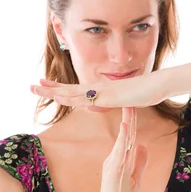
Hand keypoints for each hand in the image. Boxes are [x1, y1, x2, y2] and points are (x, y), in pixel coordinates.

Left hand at [30, 73, 165, 111]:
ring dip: (54, 91)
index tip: (45, 85)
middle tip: (32, 85)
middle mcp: (99, 88)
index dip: (59, 88)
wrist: (158, 85)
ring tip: (37, 89)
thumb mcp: (123, 100)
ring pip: (74, 92)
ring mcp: (103, 91)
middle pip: (70, 89)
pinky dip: (72, 98)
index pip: (76, 89)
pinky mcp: (109, 96)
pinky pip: (87, 98)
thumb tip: (98, 106)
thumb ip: (109, 103)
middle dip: (50, 88)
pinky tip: (60, 98)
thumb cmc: (145, 92)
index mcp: (101, 89)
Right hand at [91, 107, 148, 191]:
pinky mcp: (112, 172)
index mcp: (121, 159)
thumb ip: (139, 163)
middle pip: (125, 134)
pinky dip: (122, 139)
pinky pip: (118, 152)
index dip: (133, 121)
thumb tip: (143, 146)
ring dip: (126, 122)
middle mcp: (115, 158)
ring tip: (129, 107)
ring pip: (122, 139)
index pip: (129, 137)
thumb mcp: (135, 179)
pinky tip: (125, 127)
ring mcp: (113, 164)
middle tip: (132, 98)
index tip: (136, 106)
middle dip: (130, 116)